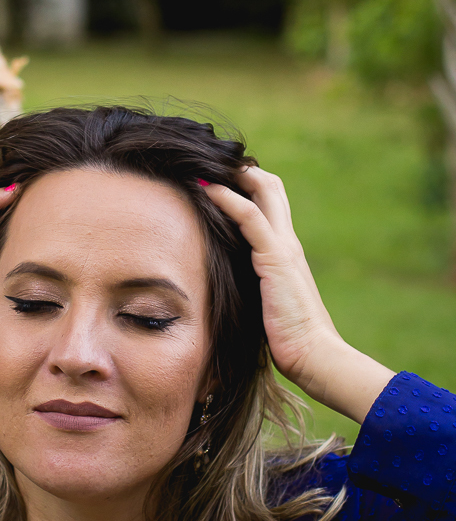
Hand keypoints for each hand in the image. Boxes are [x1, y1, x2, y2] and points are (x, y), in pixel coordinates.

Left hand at [201, 167, 393, 424]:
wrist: (315, 356)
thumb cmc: (289, 340)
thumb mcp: (266, 305)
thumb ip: (254, 289)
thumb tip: (227, 288)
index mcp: (286, 252)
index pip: (272, 204)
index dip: (250, 186)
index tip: (220, 178)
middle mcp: (288, 242)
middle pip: (272, 188)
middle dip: (243, 171)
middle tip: (213, 164)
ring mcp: (284, 247)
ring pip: (265, 192)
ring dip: (234, 175)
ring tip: (205, 166)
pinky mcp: (275, 257)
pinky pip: (251, 217)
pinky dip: (228, 198)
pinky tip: (207, 189)